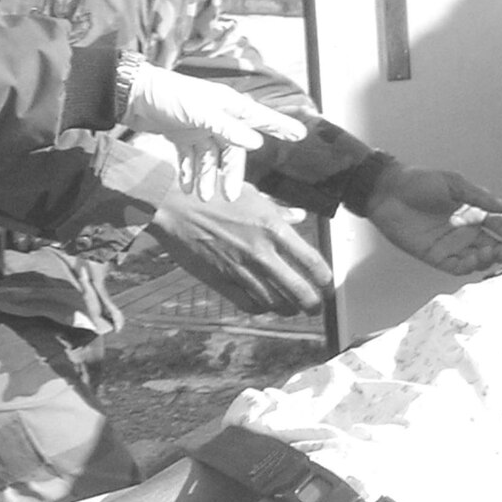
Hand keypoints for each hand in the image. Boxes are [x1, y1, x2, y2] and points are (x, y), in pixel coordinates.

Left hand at [122, 61, 306, 201]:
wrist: (131, 94)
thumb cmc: (170, 95)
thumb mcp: (201, 112)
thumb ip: (229, 128)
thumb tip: (257, 144)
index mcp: (228, 106)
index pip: (261, 119)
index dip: (281, 127)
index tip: (300, 135)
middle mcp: (217, 117)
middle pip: (232, 150)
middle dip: (230, 174)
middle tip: (229, 197)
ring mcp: (199, 127)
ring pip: (210, 158)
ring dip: (207, 177)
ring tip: (203, 196)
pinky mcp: (180, 135)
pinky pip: (190, 158)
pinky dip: (190, 172)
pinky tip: (188, 187)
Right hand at [145, 185, 332, 316]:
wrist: (173, 205)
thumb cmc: (214, 193)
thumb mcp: (253, 195)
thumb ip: (279, 210)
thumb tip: (299, 216)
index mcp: (273, 228)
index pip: (312, 261)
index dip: (325, 278)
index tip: (328, 284)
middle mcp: (261, 252)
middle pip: (298, 290)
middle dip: (312, 304)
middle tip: (315, 307)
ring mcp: (240, 269)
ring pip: (274, 302)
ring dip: (287, 309)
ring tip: (293, 309)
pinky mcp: (220, 280)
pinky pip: (247, 303)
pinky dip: (260, 308)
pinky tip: (264, 306)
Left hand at [360, 163, 501, 274]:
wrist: (388, 192)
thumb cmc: (419, 182)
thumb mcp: (453, 184)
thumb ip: (480, 198)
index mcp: (472, 211)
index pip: (498, 224)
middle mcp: (464, 230)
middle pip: (491, 245)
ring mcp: (450, 244)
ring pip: (477, 259)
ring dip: (487, 259)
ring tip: (487, 253)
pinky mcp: (435, 256)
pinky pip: (456, 266)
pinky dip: (468, 266)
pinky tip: (473, 260)